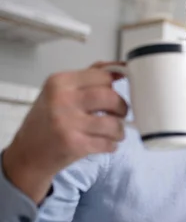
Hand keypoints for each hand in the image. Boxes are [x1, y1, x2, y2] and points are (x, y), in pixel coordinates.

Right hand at [2, 62, 127, 202]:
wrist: (27, 153)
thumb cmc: (48, 120)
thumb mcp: (60, 92)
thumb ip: (88, 79)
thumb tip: (120, 68)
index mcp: (60, 82)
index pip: (103, 76)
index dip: (114, 87)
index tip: (115, 94)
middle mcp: (62, 99)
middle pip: (111, 97)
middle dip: (122, 108)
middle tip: (119, 115)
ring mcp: (68, 123)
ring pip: (113, 123)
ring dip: (120, 130)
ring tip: (114, 133)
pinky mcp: (74, 144)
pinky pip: (107, 143)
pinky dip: (112, 145)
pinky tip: (106, 144)